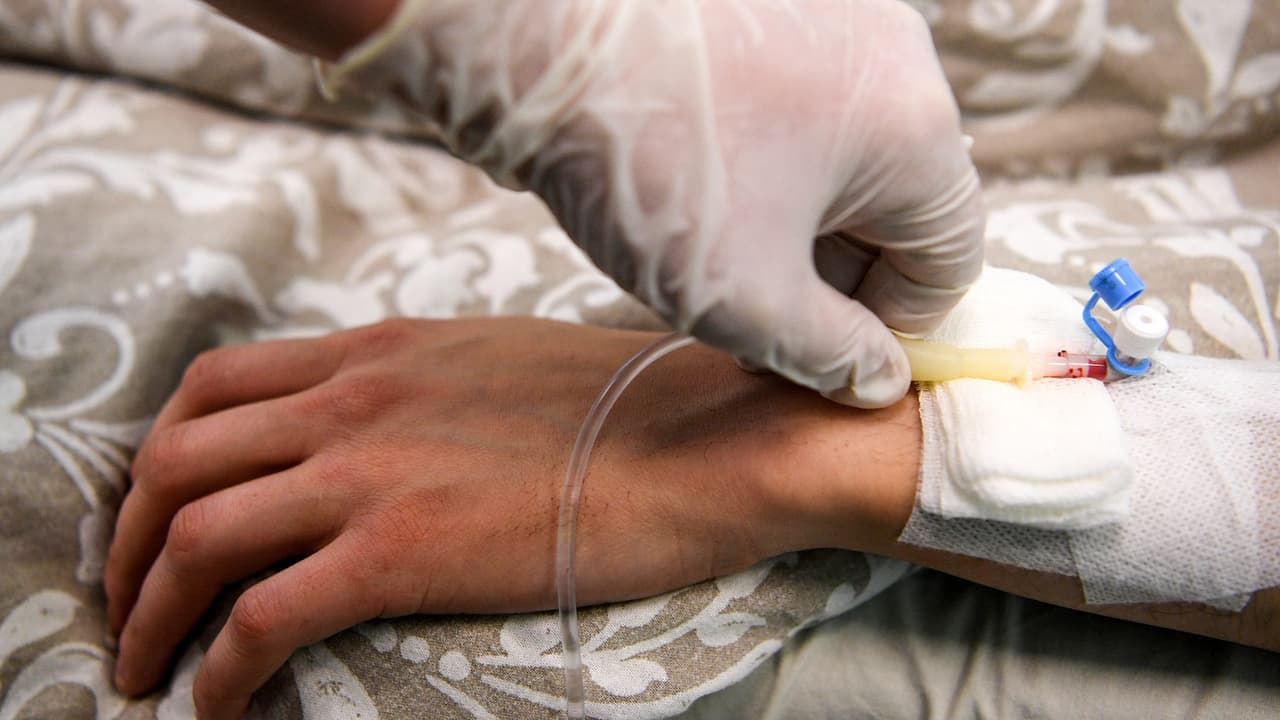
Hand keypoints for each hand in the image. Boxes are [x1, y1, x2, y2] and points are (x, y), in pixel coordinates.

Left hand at [104, 318, 921, 717]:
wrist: (710, 438)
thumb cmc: (628, 406)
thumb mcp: (499, 361)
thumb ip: (423, 383)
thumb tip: (389, 428)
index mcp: (378, 350)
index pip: (212, 386)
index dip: (161, 455)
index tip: (158, 514)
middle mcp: (353, 399)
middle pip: (175, 461)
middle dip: (125, 540)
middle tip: (127, 603)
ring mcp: (371, 471)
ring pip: (195, 537)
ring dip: (147, 612)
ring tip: (143, 668)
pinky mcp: (404, 550)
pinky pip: (261, 617)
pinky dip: (216, 668)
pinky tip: (216, 705)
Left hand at [204, 0, 984, 407]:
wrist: (533, 36)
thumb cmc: (648, 168)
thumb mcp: (745, 295)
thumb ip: (829, 352)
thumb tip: (875, 378)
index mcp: (913, 127)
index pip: (948, 258)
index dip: (890, 327)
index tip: (822, 357)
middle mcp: (891, 56)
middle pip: (893, 203)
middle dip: (832, 275)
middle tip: (753, 319)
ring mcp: (829, 17)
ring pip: (837, 156)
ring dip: (793, 223)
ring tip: (711, 256)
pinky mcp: (768, 7)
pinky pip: (792, 106)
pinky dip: (762, 161)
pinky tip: (694, 190)